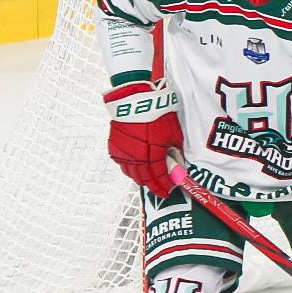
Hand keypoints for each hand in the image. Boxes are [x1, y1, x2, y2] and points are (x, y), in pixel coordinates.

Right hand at [104, 80, 182, 198]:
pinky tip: (136, 169)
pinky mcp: (114, 147)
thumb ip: (174, 153)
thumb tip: (177, 166)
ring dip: (141, 179)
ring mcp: (123, 154)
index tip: (168, 192)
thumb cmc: (158, 115)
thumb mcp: (173, 135)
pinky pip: (122, 164)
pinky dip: (130, 169)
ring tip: (149, 181)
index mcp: (152, 156)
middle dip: (153, 186)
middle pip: (144, 179)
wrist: (136, 100)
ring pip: (131, 174)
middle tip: (160, 190)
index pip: (159, 178)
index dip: (164, 187)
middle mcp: (135, 158)